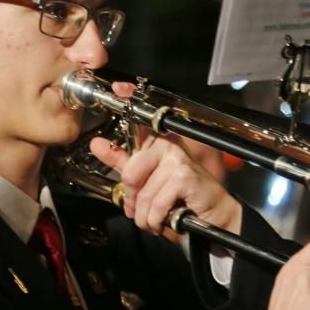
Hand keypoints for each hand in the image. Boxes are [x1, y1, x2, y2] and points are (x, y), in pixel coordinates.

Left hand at [89, 82, 242, 236]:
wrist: (213, 212)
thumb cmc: (181, 195)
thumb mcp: (147, 177)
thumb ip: (122, 161)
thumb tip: (97, 144)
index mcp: (158, 141)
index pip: (140, 119)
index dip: (129, 99)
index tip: (119, 88)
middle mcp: (168, 145)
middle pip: (130, 172)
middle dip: (133, 200)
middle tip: (139, 210)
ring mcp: (177, 159)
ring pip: (143, 194)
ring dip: (145, 216)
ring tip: (154, 219)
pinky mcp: (184, 176)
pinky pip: (156, 204)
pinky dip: (156, 220)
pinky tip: (166, 220)